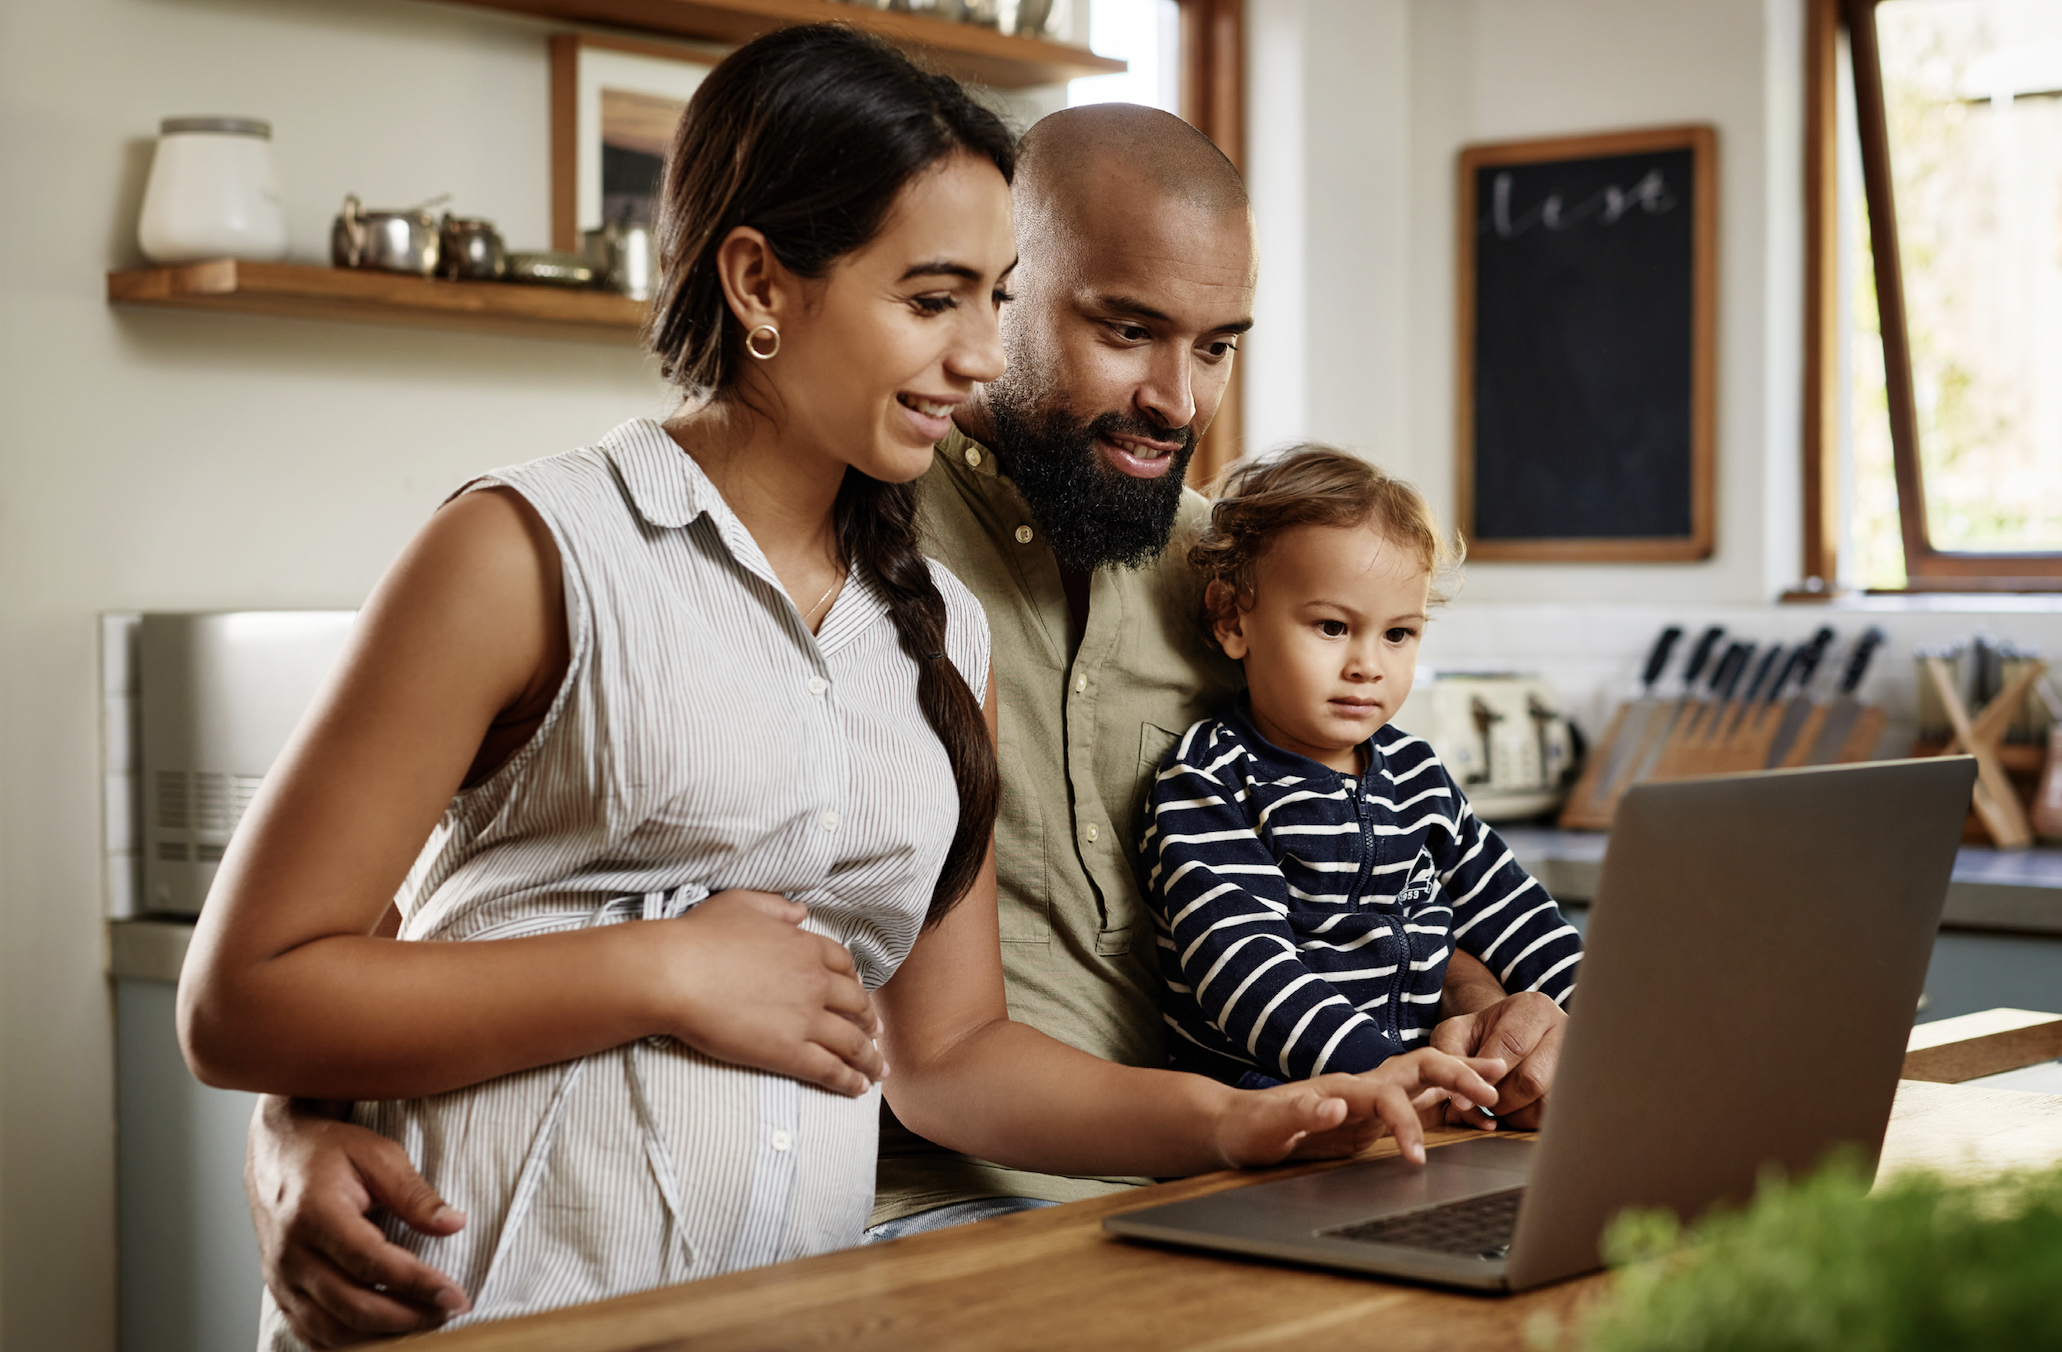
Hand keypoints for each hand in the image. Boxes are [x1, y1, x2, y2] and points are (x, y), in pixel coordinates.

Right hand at [246, 1096, 468, 1347]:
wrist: (277, 1153)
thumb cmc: (329, 1151)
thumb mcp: (378, 1155)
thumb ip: (414, 1194)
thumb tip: (454, 1224)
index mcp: (314, 1213)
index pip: (370, 1262)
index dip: (415, 1283)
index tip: (454, 1294)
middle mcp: (291, 1253)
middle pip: (351, 1304)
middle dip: (407, 1317)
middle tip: (450, 1312)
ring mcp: (281, 1278)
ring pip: (331, 1329)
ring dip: (382, 1335)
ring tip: (426, 1323)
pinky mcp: (280, 1292)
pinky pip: (312, 1333)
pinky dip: (350, 1342)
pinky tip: (385, 1333)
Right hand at [652, 889, 884, 1095]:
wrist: (676, 974)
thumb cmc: (699, 937)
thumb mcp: (742, 903)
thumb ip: (777, 906)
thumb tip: (801, 911)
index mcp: (805, 946)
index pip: (844, 965)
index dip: (855, 981)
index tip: (858, 992)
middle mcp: (814, 982)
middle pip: (856, 1004)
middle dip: (869, 1020)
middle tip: (876, 1032)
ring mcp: (806, 1019)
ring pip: (852, 1041)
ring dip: (870, 1057)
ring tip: (879, 1069)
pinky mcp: (789, 1052)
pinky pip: (830, 1069)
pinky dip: (850, 1080)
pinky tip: (859, 1089)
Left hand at [1210, 1050, 1505, 1168]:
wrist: (1238, 1125)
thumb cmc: (1251, 1127)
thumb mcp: (1269, 1126)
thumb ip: (1301, 1113)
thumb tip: (1334, 1105)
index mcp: (1344, 1087)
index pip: (1389, 1097)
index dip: (1407, 1125)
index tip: (1417, 1160)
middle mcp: (1365, 1086)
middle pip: (1422, 1067)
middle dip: (1459, 1074)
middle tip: (1496, 1087)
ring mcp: (1372, 1097)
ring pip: (1428, 1080)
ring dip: (1464, 1079)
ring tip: (1502, 1081)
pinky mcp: (1374, 1114)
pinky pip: (1422, 1102)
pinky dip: (1452, 1102)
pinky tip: (1474, 1112)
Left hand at [1430, 991, 1566, 1129]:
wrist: (1509, 1037)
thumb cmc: (1481, 1035)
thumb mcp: (1458, 1032)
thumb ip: (1450, 1053)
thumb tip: (1461, 1098)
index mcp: (1533, 1008)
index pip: (1512, 1044)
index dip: (1487, 1075)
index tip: (1464, 1099)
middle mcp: (1564, 1031)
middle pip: (1532, 1079)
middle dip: (1499, 1098)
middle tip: (1481, 1101)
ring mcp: (1578, 1062)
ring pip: (1546, 1103)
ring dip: (1514, 1113)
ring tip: (1497, 1104)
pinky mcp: (1580, 1090)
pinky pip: (1553, 1117)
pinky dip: (1527, 1120)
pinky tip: (1514, 1110)